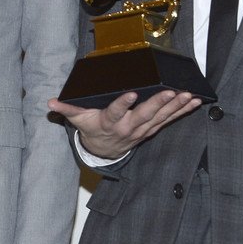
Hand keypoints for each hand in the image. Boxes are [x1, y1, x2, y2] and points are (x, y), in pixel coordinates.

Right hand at [48, 89, 201, 159]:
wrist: (103, 151)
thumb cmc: (91, 128)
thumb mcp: (77, 119)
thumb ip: (66, 109)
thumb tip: (49, 103)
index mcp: (109, 123)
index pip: (115, 113)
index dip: (122, 104)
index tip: (130, 93)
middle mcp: (127, 127)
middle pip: (144, 115)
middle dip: (158, 104)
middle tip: (170, 92)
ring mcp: (142, 130)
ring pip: (160, 118)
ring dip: (175, 107)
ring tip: (188, 95)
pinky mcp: (152, 129)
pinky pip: (169, 120)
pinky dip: (182, 111)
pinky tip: (194, 102)